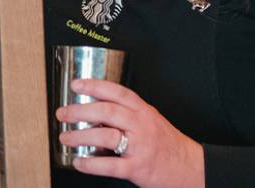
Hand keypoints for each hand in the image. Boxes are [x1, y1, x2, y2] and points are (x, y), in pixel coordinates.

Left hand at [55, 79, 203, 187]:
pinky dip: (91, 164)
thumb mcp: (151, 121)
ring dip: (80, 136)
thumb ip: (128, 114)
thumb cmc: (168, 145)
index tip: (76, 85)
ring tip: (66, 138)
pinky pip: (110, 165)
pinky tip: (79, 162)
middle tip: (63, 114)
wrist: (192, 169)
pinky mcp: (138, 168)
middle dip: (79, 111)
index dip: (95, 85)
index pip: (117, 92)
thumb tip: (95, 111)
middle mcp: (142, 126)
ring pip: (105, 135)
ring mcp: (140, 147)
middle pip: (106, 111)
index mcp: (144, 111)